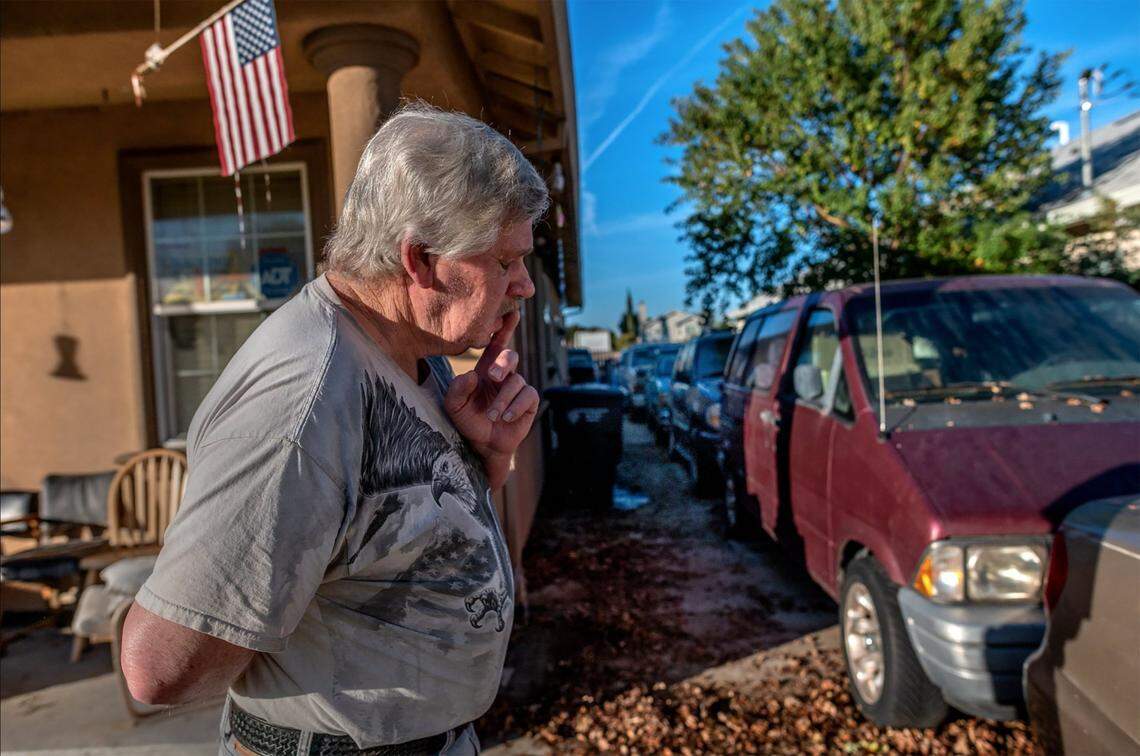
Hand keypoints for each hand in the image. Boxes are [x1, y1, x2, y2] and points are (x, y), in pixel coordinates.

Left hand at [444, 311, 539, 483]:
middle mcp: (503, 374)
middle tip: (492, 376)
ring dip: (503, 399)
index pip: (495, 343)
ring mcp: (517, 387)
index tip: (511, 312)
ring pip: (517, 382)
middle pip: (510, 356)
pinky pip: (528, 396)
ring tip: (492, 415)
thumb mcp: (454, 406)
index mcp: (485, 368)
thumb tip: (472, 376)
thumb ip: (457, 390)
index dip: (503, 327)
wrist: (483, 445)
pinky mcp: (529, 402)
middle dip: (503, 363)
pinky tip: (506, 417)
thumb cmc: (468, 420)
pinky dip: (516, 406)